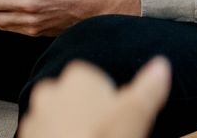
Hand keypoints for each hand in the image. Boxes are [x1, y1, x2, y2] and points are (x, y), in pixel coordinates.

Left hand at [19, 57, 169, 137]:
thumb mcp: (134, 117)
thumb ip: (148, 89)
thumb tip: (161, 65)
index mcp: (78, 76)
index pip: (97, 79)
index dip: (111, 101)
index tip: (118, 119)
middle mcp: (50, 91)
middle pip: (78, 99)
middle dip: (89, 113)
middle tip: (106, 133)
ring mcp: (35, 117)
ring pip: (60, 118)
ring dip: (72, 129)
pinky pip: (46, 135)